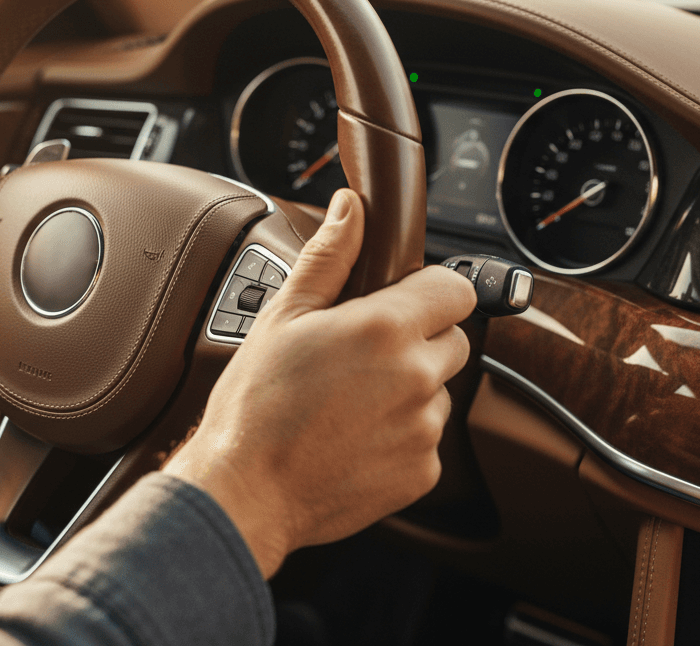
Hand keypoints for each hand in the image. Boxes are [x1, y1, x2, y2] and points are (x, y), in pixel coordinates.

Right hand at [163, 188, 476, 577]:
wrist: (245, 492)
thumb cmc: (254, 407)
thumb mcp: (282, 317)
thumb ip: (329, 257)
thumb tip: (352, 208)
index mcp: (385, 328)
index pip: (455, 288)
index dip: (429, 290)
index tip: (402, 301)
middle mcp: (416, 376)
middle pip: (453, 340)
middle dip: (418, 340)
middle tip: (361, 355)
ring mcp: (423, 428)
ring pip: (439, 391)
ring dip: (409, 390)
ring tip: (349, 402)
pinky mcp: (423, 472)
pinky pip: (427, 439)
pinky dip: (400, 436)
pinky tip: (353, 436)